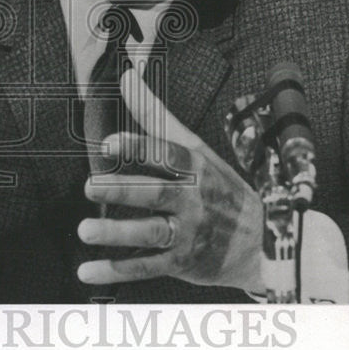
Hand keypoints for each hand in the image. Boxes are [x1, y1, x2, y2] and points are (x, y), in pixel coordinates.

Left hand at [77, 68, 263, 291]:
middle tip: (90, 186)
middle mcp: (193, 200)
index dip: (137, 148)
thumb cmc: (221, 189)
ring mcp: (188, 234)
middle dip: (123, 190)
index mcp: (196, 168)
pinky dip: (115, 271)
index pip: (166, 154)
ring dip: (116, 233)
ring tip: (85, 229)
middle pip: (157, 193)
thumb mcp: (196, 149)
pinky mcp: (182, 263)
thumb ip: (157, 117)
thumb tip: (128, 78)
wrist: (263, 242)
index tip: (109, 144)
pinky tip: (87, 270)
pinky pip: (145, 268)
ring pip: (150, 233)